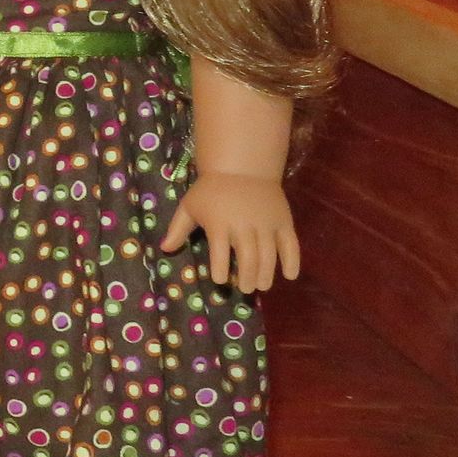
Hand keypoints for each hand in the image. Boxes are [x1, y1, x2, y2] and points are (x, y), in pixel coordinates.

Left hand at [160, 171, 300, 290]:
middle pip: (248, 259)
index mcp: (219, 225)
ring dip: (266, 274)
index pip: (220, 254)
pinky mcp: (283, 222)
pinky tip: (290, 275)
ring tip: (261, 286)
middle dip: (246, 278)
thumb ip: (178, 228)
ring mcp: (266, 225)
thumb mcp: (189, 206)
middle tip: (244, 288)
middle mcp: (244, 226)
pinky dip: (292, 261)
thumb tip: (164, 249)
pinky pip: (291, 244)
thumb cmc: (211, 190)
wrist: (241, 168)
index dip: (220, 270)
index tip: (220, 281)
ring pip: (269, 256)